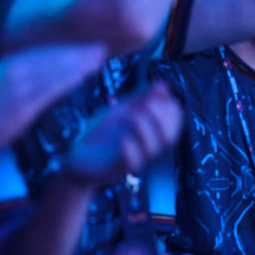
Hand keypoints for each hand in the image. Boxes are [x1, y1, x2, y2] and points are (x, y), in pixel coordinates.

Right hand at [0, 44, 107, 158]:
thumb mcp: (0, 88)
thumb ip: (21, 79)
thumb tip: (42, 75)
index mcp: (9, 64)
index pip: (44, 52)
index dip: (68, 48)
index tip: (86, 46)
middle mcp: (15, 70)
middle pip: (54, 57)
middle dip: (79, 52)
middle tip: (102, 47)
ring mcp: (19, 87)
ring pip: (56, 70)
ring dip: (80, 63)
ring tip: (100, 58)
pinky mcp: (23, 105)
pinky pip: (51, 89)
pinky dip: (68, 80)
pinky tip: (83, 77)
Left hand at [64, 82, 182, 184]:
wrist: (80, 158)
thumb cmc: (105, 134)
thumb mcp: (124, 111)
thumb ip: (143, 99)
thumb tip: (164, 85)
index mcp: (151, 132)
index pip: (175, 124)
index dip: (172, 109)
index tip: (159, 95)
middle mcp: (146, 147)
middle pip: (169, 138)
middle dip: (163, 118)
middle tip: (148, 104)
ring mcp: (134, 159)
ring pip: (152, 150)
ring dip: (146, 130)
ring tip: (133, 116)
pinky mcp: (118, 169)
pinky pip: (132, 164)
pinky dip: (131, 150)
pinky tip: (123, 140)